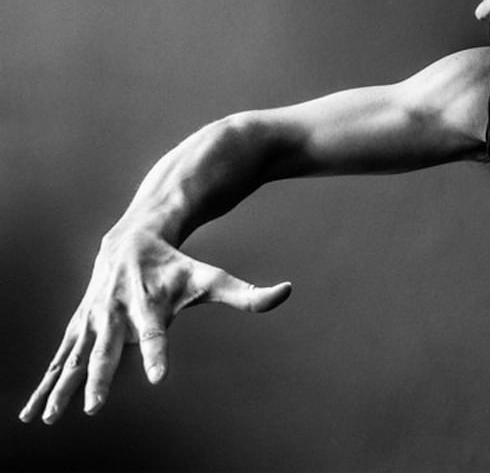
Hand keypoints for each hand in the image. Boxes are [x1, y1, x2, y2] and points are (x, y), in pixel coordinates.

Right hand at [18, 227, 290, 423]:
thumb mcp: (209, 277)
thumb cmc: (174, 265)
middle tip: (95, 407)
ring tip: (51, 418)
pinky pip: (59, 360)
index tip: (159, 378)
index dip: (156, 354)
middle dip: (99, 377)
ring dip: (62, 388)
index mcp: (147, 304)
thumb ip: (246, 293)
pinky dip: (46, 385)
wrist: (129, 241)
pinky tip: (32, 414)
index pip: (154, 334)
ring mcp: (92, 321)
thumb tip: (287, 291)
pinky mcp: (78, 327)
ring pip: (74, 358)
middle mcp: (115, 313)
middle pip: (107, 350)